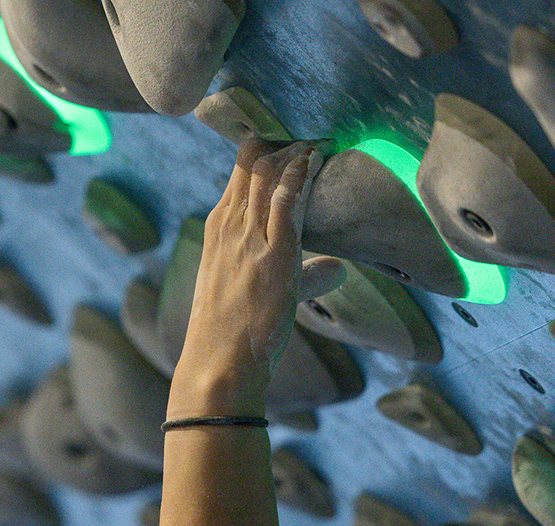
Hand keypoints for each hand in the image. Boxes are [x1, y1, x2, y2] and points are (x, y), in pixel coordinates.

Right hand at [171, 140, 345, 417]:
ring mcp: (249, 239)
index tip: (288, 142)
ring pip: (268, 176)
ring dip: (294, 153)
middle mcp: (228, 226)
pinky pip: (287, 201)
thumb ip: (301, 275)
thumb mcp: (257, 295)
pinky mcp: (273, 254)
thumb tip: (336, 269)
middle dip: (281, 145)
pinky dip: (301, 175)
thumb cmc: (233, 336)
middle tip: (309, 133)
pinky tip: (315, 158)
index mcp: (217, 231)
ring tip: (317, 138)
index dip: (262, 154)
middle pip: (252, 167)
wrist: (218, 364)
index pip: (239, 178)